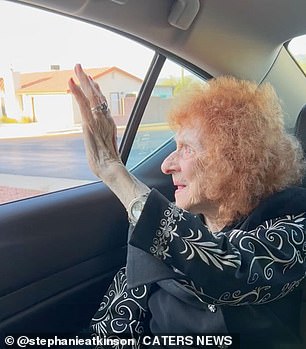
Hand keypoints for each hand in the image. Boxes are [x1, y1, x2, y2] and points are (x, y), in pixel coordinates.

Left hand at [68, 64, 120, 182]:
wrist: (110, 169)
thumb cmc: (107, 164)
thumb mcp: (105, 150)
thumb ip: (102, 142)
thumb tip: (100, 144)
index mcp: (109, 124)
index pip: (102, 104)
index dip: (96, 91)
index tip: (91, 81)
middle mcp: (105, 119)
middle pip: (97, 96)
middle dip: (88, 81)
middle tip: (81, 68)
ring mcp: (98, 120)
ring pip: (91, 96)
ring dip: (83, 81)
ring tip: (77, 68)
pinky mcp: (90, 124)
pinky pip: (83, 105)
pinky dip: (77, 93)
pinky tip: (71, 83)